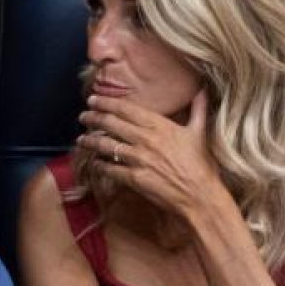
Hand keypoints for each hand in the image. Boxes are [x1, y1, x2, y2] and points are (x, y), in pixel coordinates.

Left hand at [77, 88, 222, 218]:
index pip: (126, 109)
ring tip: (81, 140)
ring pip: (106, 145)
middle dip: (93, 118)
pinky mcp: (134, 178)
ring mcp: (138, 159)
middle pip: (111, 124)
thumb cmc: (201, 165)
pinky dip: (100, 165)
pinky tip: (94, 163)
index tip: (93, 99)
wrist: (200, 195)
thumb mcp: (199, 133)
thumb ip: (198, 109)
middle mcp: (145, 139)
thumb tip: (202, 90)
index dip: (106, 102)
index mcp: (159, 125)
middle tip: (83, 116)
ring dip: (91, 141)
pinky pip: (110, 169)